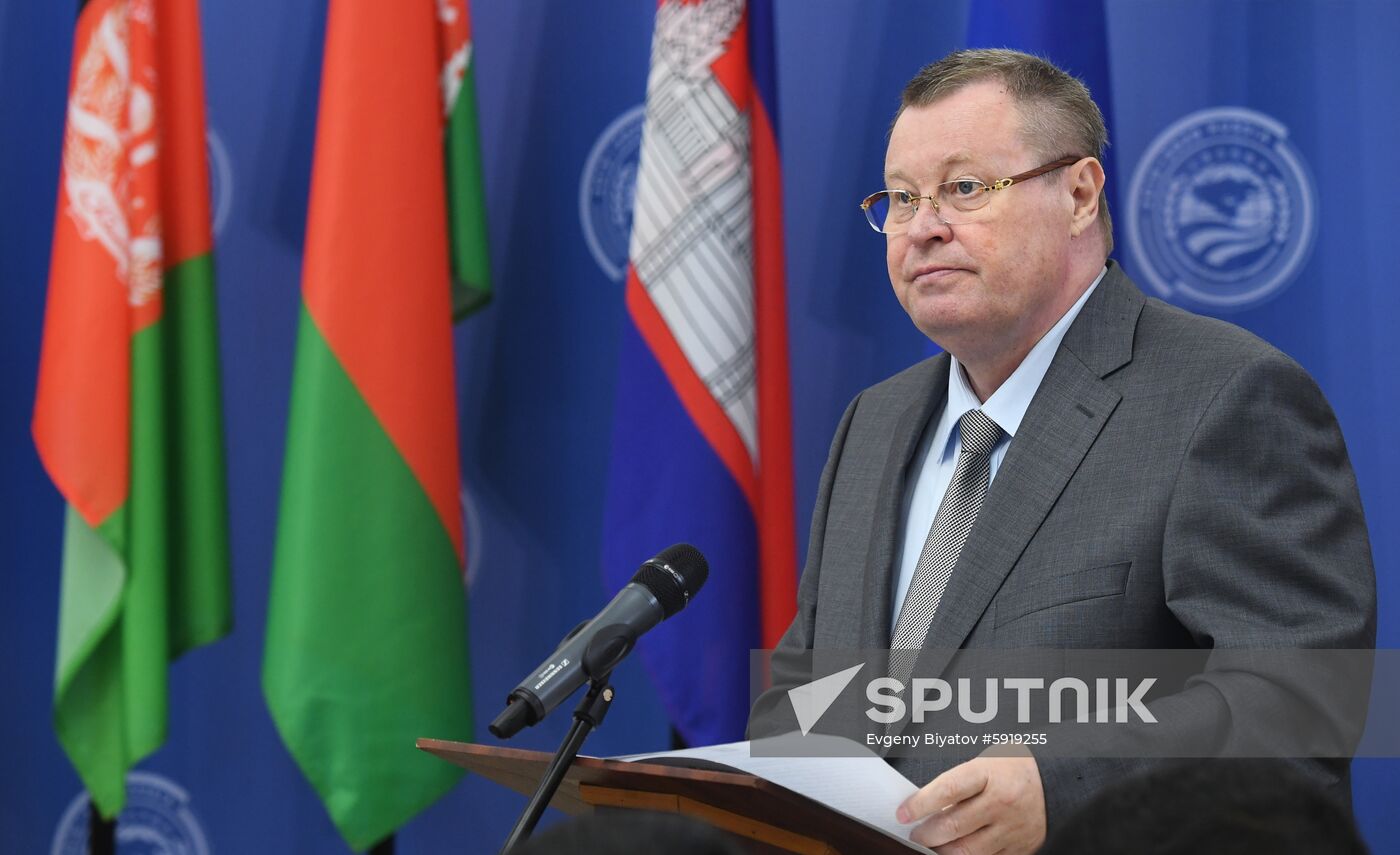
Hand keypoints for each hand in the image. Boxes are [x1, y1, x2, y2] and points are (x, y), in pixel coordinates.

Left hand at [897, 748, 1045, 853]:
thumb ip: (959, 784)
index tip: (903, 813)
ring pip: (968, 850)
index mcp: (989, 773)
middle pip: (954, 825)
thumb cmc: (1014, 768)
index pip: (947, 790)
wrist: (1057, 781)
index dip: (920, 804)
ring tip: (931, 846)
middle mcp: (1001, 802)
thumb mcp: (985, 763)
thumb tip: (927, 806)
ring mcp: (1011, 828)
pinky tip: (956, 852)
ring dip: (943, 851)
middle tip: (914, 834)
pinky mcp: (1020, 848)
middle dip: (926, 834)